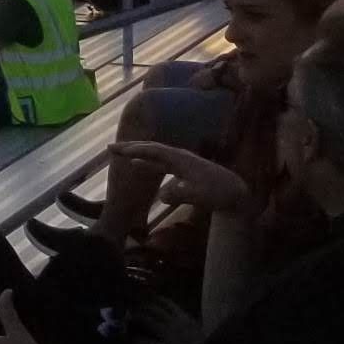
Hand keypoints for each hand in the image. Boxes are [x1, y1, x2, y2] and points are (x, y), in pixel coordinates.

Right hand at [108, 139, 251, 215]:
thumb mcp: (198, 195)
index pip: (154, 151)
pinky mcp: (181, 170)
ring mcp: (180, 162)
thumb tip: (162, 195)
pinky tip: (137, 165)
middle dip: (131, 147)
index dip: (136, 150)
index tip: (119, 152)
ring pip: (153, 154)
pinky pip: (159, 163)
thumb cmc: (217, 193)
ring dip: (136, 152)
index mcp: (181, 159)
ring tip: (119, 152)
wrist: (234, 193)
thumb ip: (179, 194)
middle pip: (151, 148)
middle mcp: (178, 156)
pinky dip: (146, 162)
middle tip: (110, 147)